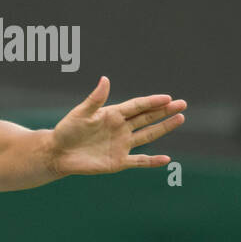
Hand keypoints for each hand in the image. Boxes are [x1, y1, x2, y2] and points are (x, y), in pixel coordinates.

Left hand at [48, 76, 186, 175]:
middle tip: (182, 104)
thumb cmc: (67, 130)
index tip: (168, 97)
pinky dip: (152, 162)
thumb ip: (95, 99)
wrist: (58, 152)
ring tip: (180, 119)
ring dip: (164, 128)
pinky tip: (166, 159)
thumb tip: (105, 79)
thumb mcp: (81, 113)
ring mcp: (122, 145)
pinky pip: (139, 161)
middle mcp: (121, 128)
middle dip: (165, 111)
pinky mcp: (118, 162)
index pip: (138, 106)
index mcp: (113, 114)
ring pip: (148, 135)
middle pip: (147, 117)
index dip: (153, 101)